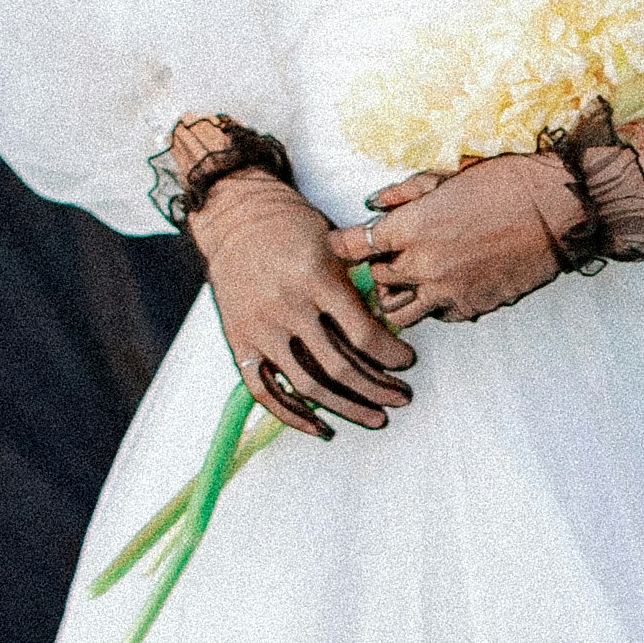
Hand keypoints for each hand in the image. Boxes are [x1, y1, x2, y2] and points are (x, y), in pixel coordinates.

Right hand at [191, 179, 414, 433]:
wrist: (236, 215)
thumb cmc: (293, 226)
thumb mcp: (334, 244)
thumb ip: (358, 286)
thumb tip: (392, 331)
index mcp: (316, 279)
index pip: (363, 334)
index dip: (391, 356)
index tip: (407, 362)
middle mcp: (287, 308)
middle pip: (340, 367)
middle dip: (379, 388)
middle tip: (402, 398)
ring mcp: (260, 328)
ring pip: (308, 386)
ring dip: (347, 408)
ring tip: (377, 417)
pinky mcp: (239, 342)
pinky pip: (265, 391)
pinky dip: (292, 416)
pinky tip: (321, 427)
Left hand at [358, 153, 589, 326]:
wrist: (558, 212)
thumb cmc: (506, 184)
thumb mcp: (449, 177)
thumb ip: (405, 193)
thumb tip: (374, 203)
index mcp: (411, 228)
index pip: (354, 246)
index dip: (341, 246)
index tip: (338, 245)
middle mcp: (421, 265)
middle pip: (375, 281)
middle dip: (376, 269)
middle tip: (385, 258)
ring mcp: (446, 292)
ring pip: (399, 312)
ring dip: (398, 298)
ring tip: (409, 283)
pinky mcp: (471, 308)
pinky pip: (438, 316)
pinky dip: (434, 305)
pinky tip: (446, 286)